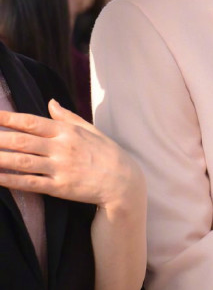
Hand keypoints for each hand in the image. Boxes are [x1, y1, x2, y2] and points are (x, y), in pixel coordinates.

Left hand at [0, 100, 143, 213]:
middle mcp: (60, 148)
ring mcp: (59, 168)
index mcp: (66, 131)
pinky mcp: (59, 187)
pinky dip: (11, 180)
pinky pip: (30, 183)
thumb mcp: (89, 129)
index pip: (31, 122)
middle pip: (22, 140)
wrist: (123, 182)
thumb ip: (67, 116)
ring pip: (22, 161)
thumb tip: (50, 102)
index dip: (8, 118)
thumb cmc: (106, 153)